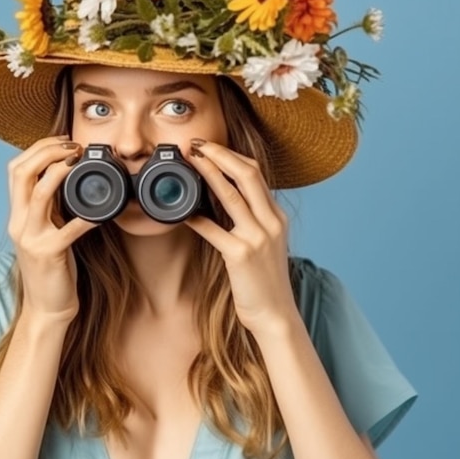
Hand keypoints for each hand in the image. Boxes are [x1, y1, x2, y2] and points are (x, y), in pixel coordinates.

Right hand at [7, 135, 96, 323]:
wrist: (46, 307)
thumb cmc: (52, 267)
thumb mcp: (45, 231)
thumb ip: (49, 207)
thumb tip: (66, 178)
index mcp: (17, 215)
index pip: (15, 170)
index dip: (37, 150)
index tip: (62, 142)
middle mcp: (19, 224)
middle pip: (20, 173)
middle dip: (45, 152)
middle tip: (71, 146)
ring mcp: (31, 239)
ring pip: (38, 194)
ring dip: (58, 171)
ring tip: (77, 161)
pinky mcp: (49, 254)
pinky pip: (68, 229)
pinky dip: (86, 217)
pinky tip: (101, 212)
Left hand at [184, 139, 297, 334]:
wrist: (276, 315)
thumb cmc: (266, 281)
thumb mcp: (267, 243)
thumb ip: (252, 221)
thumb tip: (224, 201)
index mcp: (276, 217)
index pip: (257, 174)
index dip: (232, 156)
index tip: (211, 147)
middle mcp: (271, 222)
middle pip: (248, 174)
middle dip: (221, 154)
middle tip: (197, 144)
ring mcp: (257, 238)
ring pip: (232, 195)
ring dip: (209, 173)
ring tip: (191, 160)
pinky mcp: (241, 255)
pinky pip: (214, 229)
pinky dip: (197, 217)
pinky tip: (183, 210)